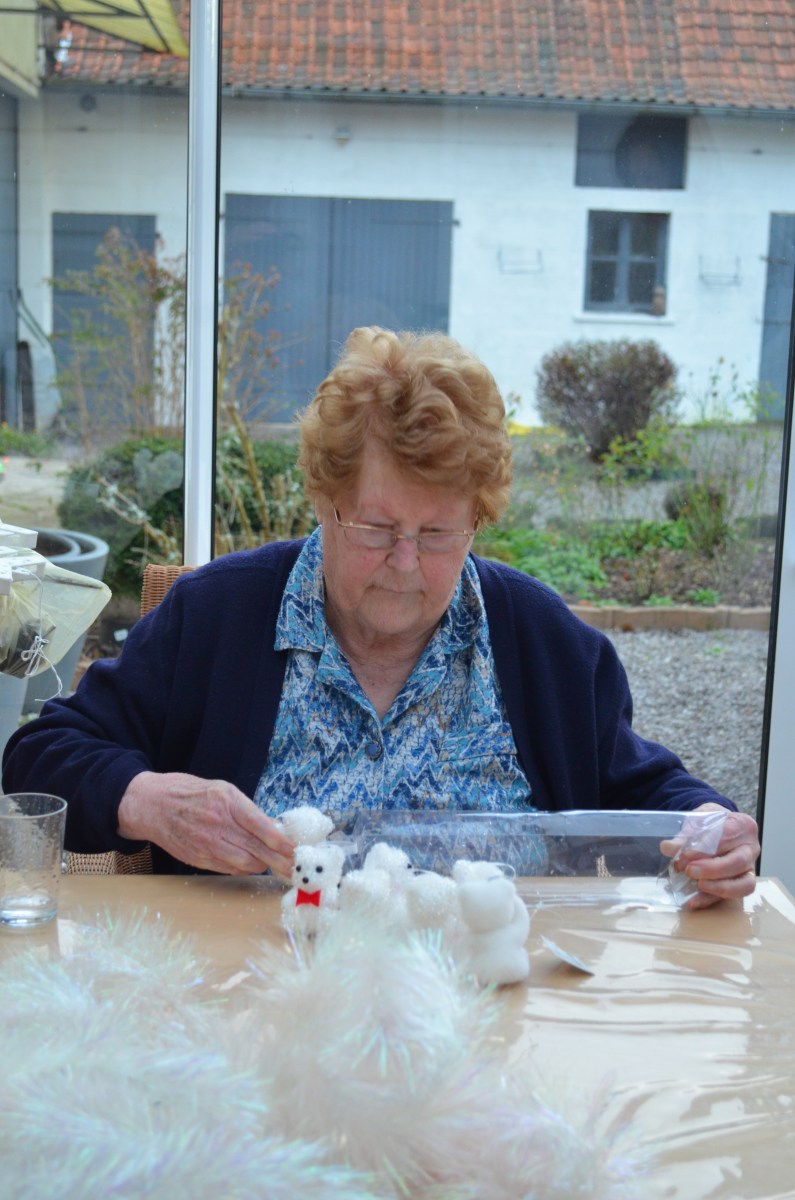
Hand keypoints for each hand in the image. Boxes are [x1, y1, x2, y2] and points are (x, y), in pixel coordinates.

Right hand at [117, 771, 294, 876]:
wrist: (153, 806)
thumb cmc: (190, 793)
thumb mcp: (222, 790)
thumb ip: (247, 809)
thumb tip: (273, 827)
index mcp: (227, 802)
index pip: (261, 826)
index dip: (281, 841)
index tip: (295, 849)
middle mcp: (219, 824)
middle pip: (257, 850)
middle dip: (280, 861)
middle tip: (295, 867)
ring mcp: (208, 844)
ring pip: (245, 864)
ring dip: (263, 865)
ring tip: (276, 865)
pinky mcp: (199, 859)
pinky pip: (229, 869)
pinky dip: (244, 868)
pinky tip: (252, 864)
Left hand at [661, 803, 759, 909]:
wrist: (720, 828)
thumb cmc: (710, 824)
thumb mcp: (697, 821)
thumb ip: (684, 836)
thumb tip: (667, 848)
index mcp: (741, 825)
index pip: (726, 836)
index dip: (704, 848)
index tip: (684, 856)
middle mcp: (750, 848)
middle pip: (737, 862)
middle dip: (711, 869)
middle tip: (689, 871)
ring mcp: (750, 869)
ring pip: (743, 884)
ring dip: (718, 887)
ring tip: (697, 886)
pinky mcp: (743, 885)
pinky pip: (733, 896)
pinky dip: (711, 899)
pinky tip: (693, 901)